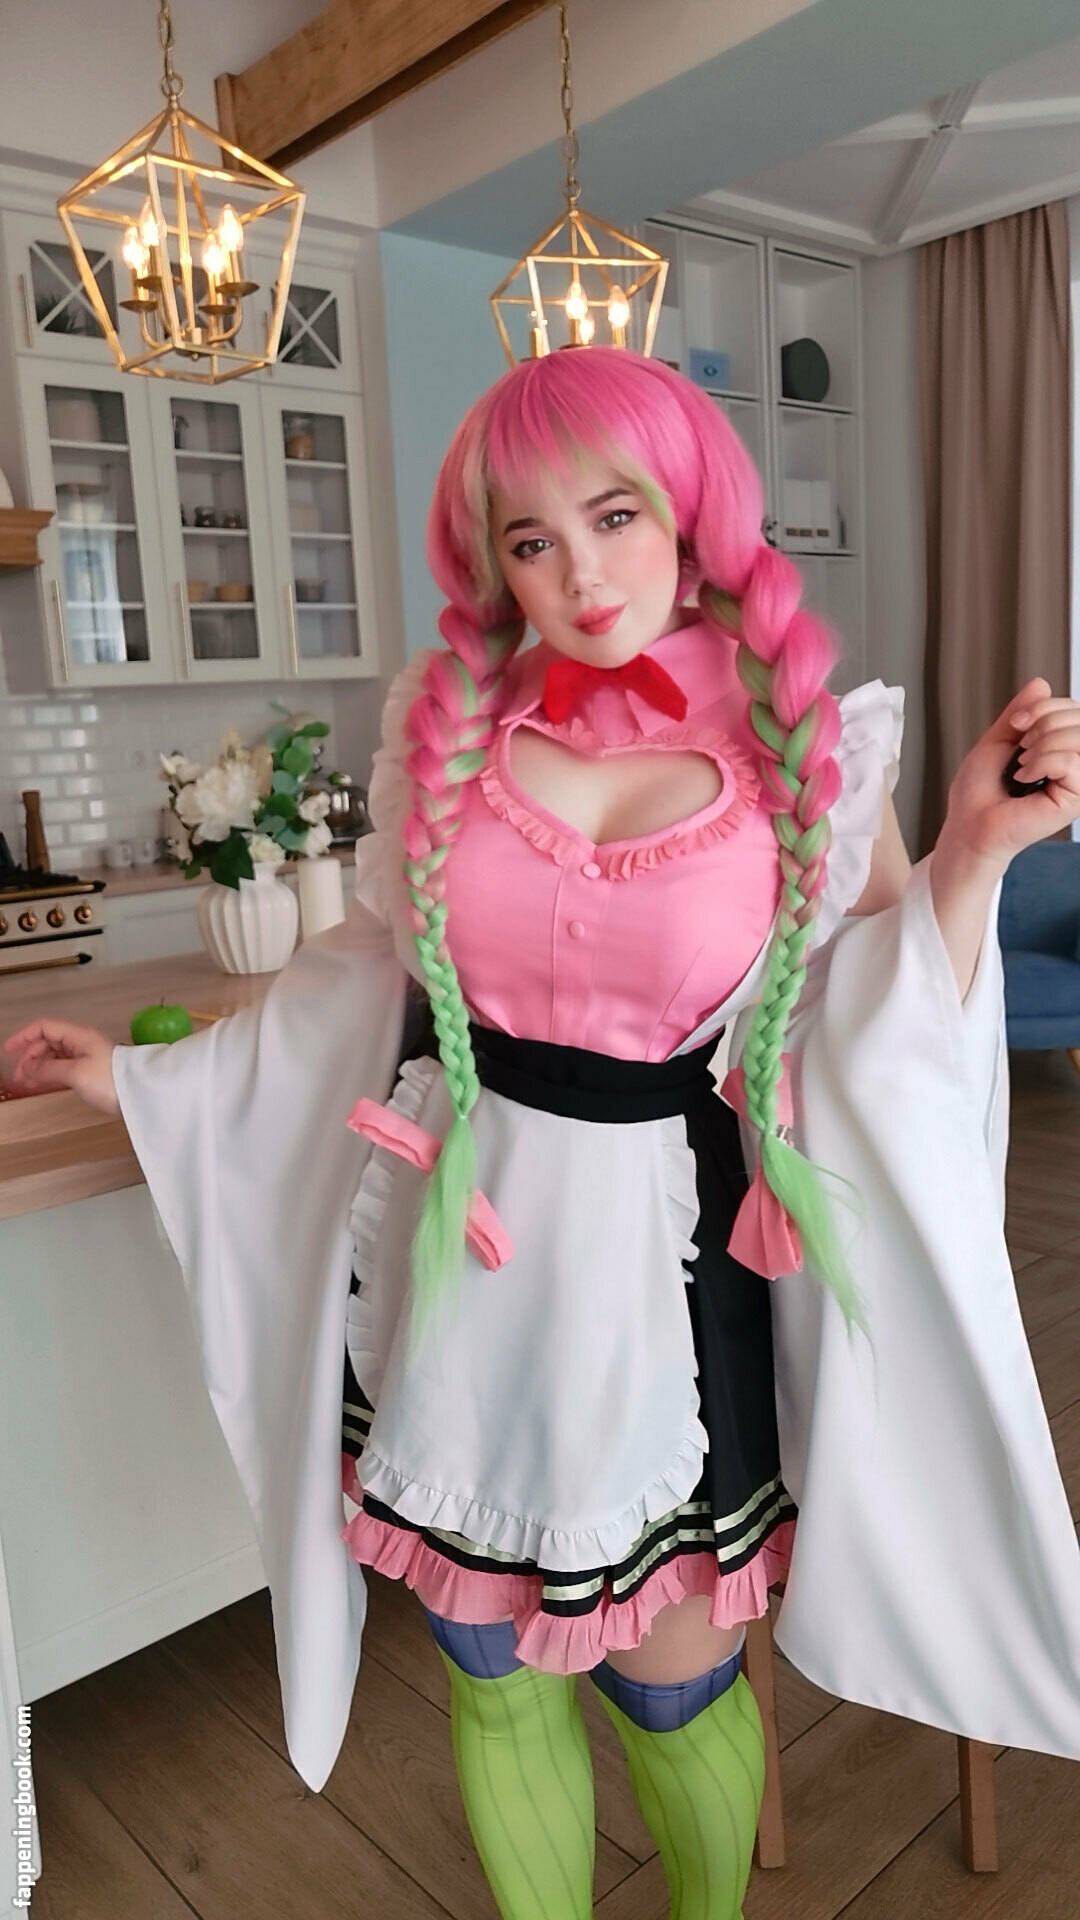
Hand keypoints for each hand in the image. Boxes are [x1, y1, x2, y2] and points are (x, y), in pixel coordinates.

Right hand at [2, 1019, 119, 1115]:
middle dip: (30, 1056)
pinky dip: (51, 1072)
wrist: (141, 1094)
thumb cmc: (108, 1080)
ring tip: (28, 1082)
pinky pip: (64, 1065)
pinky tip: (43, 1082)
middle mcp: (82, 1042)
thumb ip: (48, 1068)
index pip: (44, 1027)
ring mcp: (87, 1055)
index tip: (8, 1051)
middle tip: (19, 1077)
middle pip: (48, 1041)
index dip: (24, 1036)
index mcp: (78, 1036)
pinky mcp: (92, 1070)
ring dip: (39, 1065)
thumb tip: (28, 1067)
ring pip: (55, 1054)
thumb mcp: (75, 1073)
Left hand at [941, 676, 1079, 870]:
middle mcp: (1074, 763)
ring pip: (1077, 736)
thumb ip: (1022, 713)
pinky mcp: (1075, 799)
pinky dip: (1042, 763)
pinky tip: (1025, 778)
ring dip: (1041, 743)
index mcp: (1060, 748)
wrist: (969, 824)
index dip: (1046, 706)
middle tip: (1020, 747)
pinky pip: (1071, 761)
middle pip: (1079, 717)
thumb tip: (1042, 683)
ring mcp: (1077, 781)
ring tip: (1022, 764)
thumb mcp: (998, 740)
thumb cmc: (979, 792)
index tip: (1017, 723)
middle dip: (1044, 721)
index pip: (1075, 710)